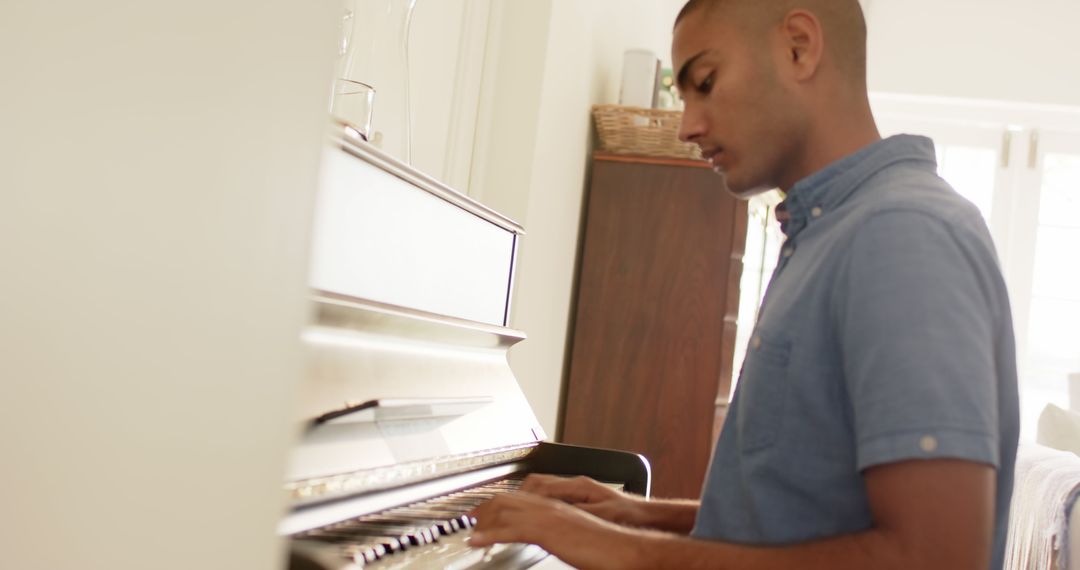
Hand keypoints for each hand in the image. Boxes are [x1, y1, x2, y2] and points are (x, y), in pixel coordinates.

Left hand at [468, 490, 642, 569]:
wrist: (625, 548)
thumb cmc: (606, 547)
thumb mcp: (576, 536)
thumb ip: (559, 533)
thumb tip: (550, 539)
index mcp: (557, 506)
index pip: (520, 498)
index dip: (497, 506)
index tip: (484, 516)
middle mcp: (551, 505)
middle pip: (507, 500)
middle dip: (485, 510)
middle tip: (470, 523)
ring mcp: (549, 516)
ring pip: (506, 511)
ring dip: (483, 522)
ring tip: (469, 532)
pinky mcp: (549, 531)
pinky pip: (512, 530)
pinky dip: (490, 535)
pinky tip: (477, 542)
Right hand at [517, 474, 648, 526]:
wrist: (644, 514)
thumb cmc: (628, 514)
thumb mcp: (601, 514)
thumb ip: (576, 511)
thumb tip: (554, 511)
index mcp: (579, 486)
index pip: (541, 486)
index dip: (523, 498)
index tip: (508, 507)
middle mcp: (576, 483)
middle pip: (538, 482)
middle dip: (519, 494)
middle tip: (503, 507)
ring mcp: (578, 488)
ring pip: (544, 485)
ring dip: (528, 495)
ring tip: (514, 508)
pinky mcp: (581, 495)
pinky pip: (553, 493)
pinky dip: (540, 499)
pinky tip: (537, 509)